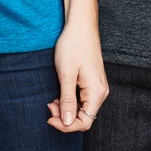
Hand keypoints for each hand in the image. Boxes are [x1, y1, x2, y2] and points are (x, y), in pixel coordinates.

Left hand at [47, 14, 108, 132]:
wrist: (80, 26)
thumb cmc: (73, 46)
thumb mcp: (66, 75)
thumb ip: (68, 100)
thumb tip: (67, 122)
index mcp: (97, 92)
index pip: (85, 122)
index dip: (66, 125)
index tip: (49, 117)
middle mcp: (101, 92)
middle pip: (84, 118)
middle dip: (65, 117)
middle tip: (48, 105)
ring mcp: (98, 87)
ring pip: (83, 109)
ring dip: (66, 109)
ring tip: (52, 99)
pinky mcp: (93, 82)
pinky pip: (83, 100)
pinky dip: (70, 101)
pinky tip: (59, 94)